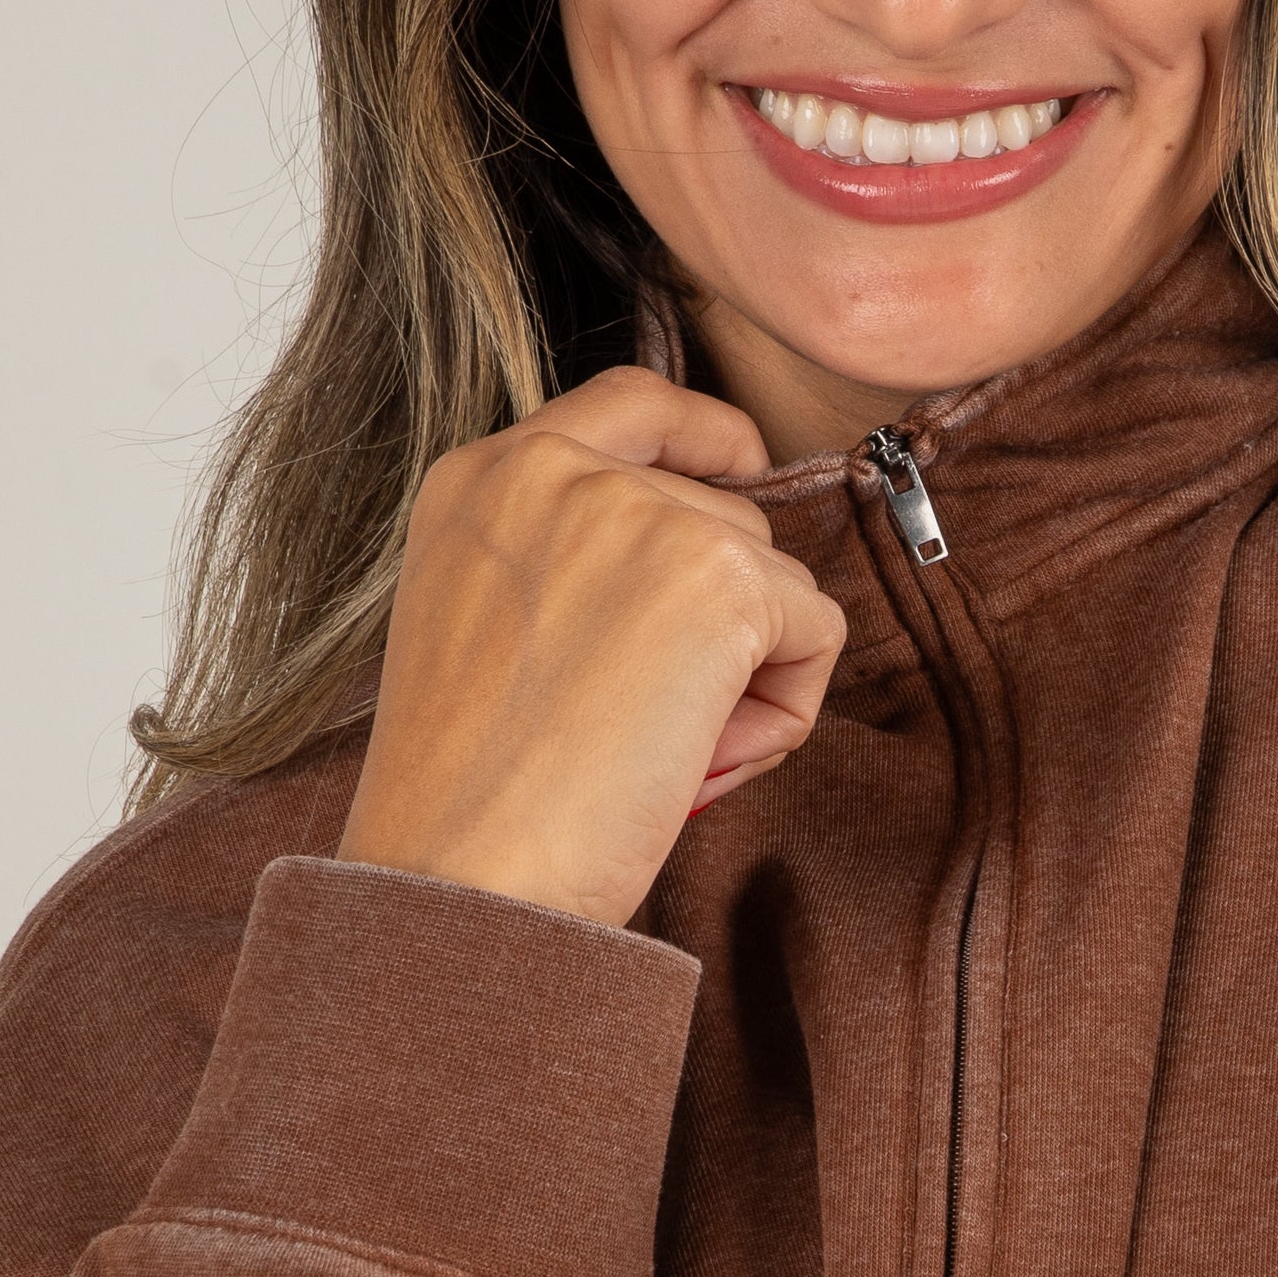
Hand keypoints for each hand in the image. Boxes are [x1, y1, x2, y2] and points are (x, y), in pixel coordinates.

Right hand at [336, 370, 845, 925]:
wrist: (461, 875)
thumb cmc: (468, 795)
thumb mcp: (486, 628)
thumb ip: (568, 564)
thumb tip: (710, 564)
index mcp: (481, 479)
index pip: (627, 402)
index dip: (701, 433)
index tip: (741, 463)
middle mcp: (554, 470)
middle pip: (721, 515)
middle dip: (718, 625)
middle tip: (643, 730)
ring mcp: (640, 514)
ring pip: (773, 579)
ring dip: (748, 676)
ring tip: (657, 754)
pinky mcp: (719, 577)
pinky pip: (816, 631)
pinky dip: (785, 711)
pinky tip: (701, 761)